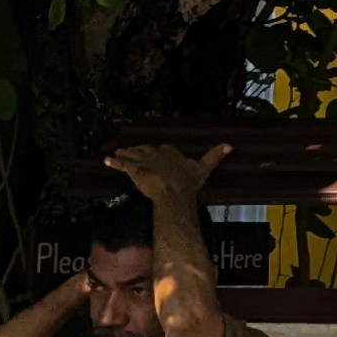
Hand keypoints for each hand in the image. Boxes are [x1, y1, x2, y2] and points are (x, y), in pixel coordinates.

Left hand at [104, 142, 228, 209]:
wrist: (173, 191)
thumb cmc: (188, 182)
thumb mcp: (203, 168)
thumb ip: (214, 156)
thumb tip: (230, 145)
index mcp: (171, 152)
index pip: (164, 148)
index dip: (160, 150)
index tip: (157, 150)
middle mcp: (156, 153)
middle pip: (146, 150)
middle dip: (139, 150)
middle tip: (132, 150)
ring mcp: (143, 161)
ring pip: (133, 155)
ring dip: (125, 154)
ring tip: (118, 152)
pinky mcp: (133, 170)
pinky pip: (122, 164)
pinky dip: (114, 162)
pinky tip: (106, 160)